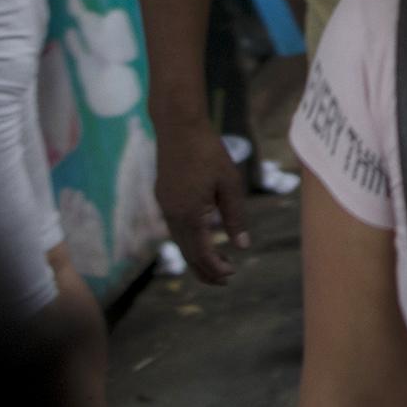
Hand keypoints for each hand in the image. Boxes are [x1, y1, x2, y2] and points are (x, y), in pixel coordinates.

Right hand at [156, 111, 253, 275]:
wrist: (178, 126)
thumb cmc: (208, 151)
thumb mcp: (229, 184)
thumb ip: (235, 217)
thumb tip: (243, 247)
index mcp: (190, 214)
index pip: (201, 254)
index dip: (216, 268)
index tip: (231, 274)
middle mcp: (172, 215)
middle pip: (187, 254)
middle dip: (205, 270)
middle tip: (225, 280)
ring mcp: (165, 206)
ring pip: (180, 242)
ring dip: (196, 257)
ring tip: (216, 264)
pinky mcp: (163, 197)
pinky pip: (175, 228)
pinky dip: (189, 241)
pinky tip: (202, 239)